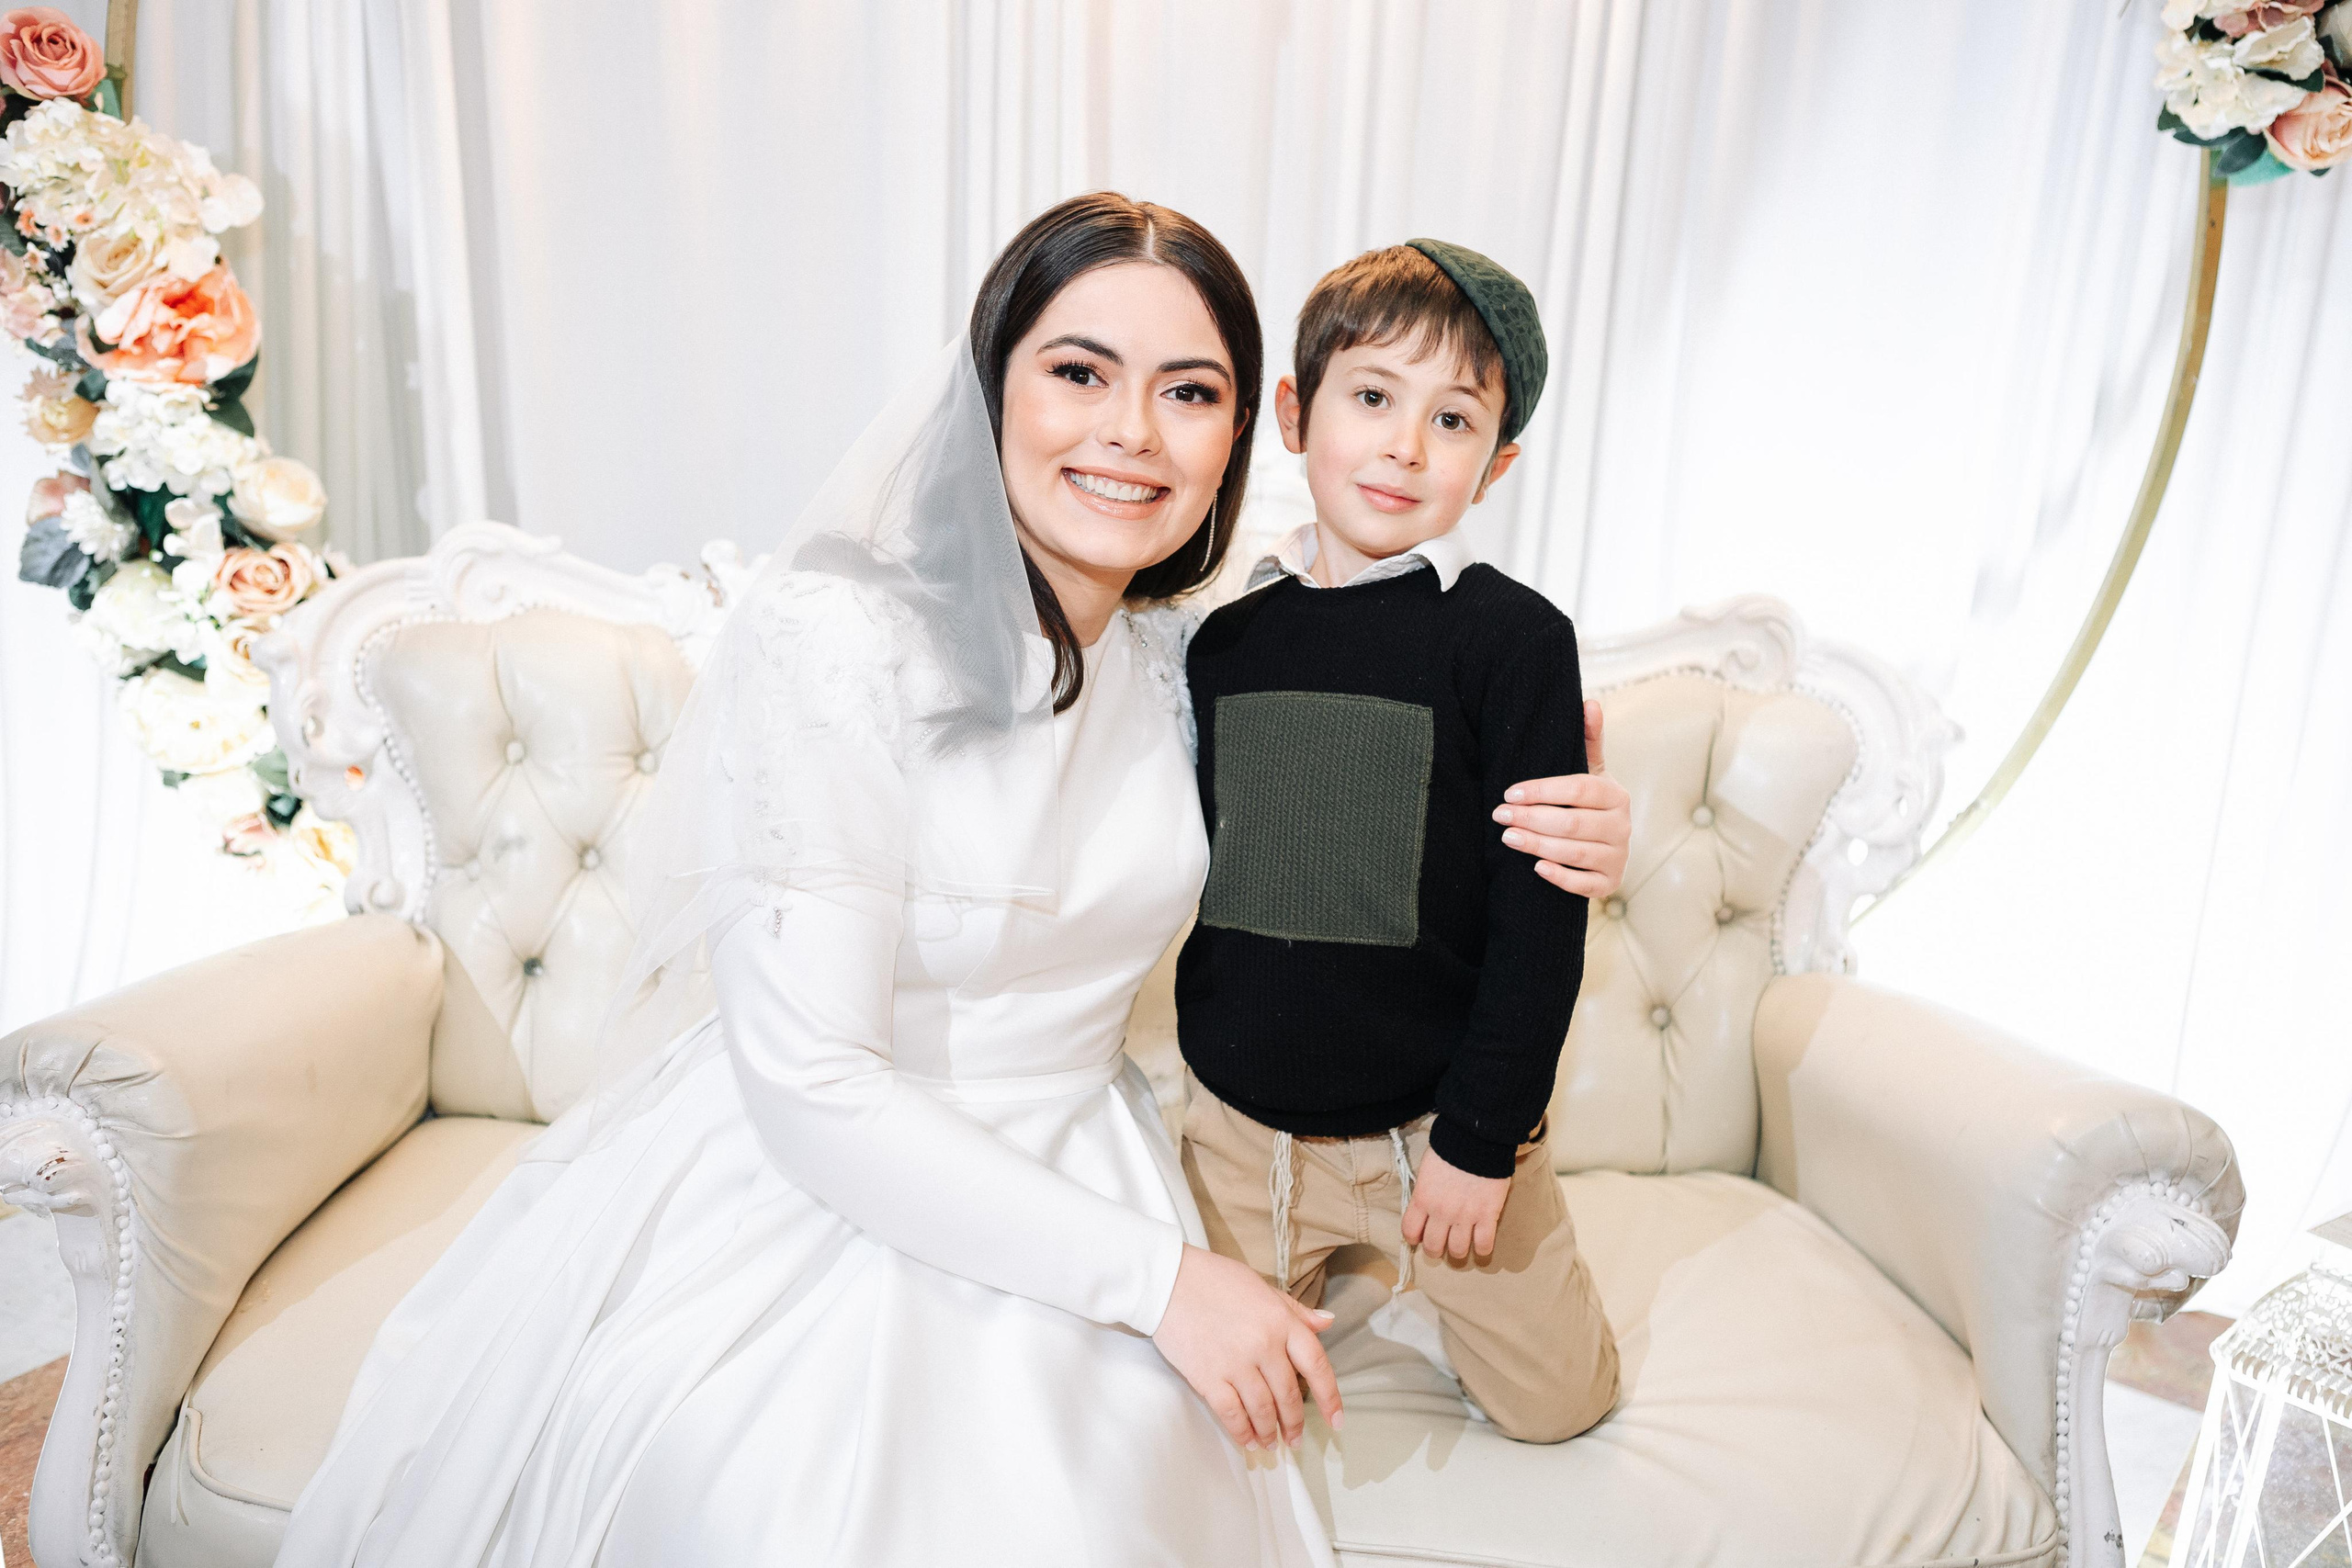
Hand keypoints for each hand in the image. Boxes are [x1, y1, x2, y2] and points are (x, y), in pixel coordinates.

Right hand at [1154, 1245, 1343, 1451]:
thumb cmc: (1215, 1279)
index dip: (1330, 1397)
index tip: (1336, 1420)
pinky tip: (1248, 1441)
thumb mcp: (1262, 1287)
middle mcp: (1264, 1345)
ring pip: (1263, 1410)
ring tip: (1271, 1443)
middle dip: (1293, 1423)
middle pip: (1289, 1395)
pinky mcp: (1208, 1377)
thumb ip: (1295, 1311)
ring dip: (1269, 1432)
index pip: (1317, 1365)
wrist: (1168, 1280)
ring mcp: (1236, 1364)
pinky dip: (1242, 1432)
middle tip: (1294, 1439)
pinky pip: (1232, 1414)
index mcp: (1282, 1321)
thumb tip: (1327, 1323)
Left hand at [1401, 1147, 1509, 1261]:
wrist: (1476, 1138)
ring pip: (1458, 1250)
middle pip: (1433, 1246)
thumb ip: (1425, 1191)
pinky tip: (1481, 1246)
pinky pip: (1484, 1244)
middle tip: (1440, 1246)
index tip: (1418, 1237)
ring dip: (1458, 1252)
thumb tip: (1425, 1203)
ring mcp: (1465, 1216)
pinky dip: (1482, 1249)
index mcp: (1422, 1199)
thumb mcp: (1427, 1169)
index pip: (1410, 1231)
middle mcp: (1441, 1212)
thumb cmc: (1449, 1148)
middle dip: (1435, 1250)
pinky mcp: (1488, 1215)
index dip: (1413, 1237)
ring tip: (1460, 1247)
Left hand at [1497, 699, 1629, 896]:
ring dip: (1538, 846)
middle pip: (1573, 822)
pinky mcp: (1610, 883)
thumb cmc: (1589, 803)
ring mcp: (1618, 857)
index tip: (1510, 792)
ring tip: (1508, 838)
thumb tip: (1590, 702)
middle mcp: (1622, 826)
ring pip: (1575, 853)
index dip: (1543, 790)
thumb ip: (1588, 740)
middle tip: (1499, 815)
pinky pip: (1584, 885)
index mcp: (1616, 794)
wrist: (1606, 846)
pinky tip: (1535, 868)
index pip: (1579, 789)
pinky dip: (1560, 877)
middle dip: (1532, 819)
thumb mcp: (1591, 771)